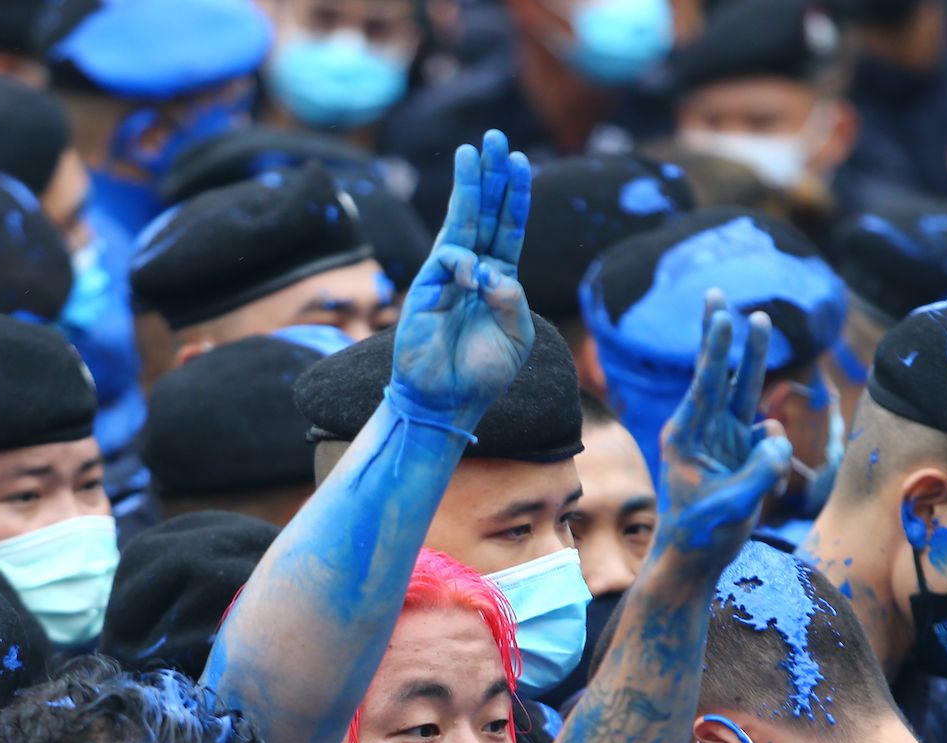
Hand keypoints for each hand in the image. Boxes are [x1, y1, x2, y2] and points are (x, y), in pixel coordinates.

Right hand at [390, 129, 534, 429]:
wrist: (449, 402)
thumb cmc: (483, 372)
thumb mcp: (516, 334)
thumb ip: (512, 298)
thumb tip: (490, 269)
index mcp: (498, 279)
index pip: (508, 228)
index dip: (514, 195)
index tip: (520, 160)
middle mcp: (472, 270)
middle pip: (482, 213)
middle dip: (488, 175)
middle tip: (494, 137)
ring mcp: (446, 277)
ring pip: (459, 223)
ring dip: (468, 187)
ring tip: (473, 152)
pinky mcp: (425, 290)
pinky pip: (445, 261)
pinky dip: (462, 264)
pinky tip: (471, 277)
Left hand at [658, 293, 793, 552]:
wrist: (695, 559)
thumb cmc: (701, 534)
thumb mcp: (731, 507)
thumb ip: (759, 473)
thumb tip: (778, 439)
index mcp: (686, 437)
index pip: (705, 385)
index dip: (715, 350)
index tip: (720, 316)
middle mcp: (702, 430)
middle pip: (719, 373)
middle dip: (720, 333)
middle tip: (715, 295)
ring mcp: (723, 438)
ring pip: (744, 390)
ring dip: (755, 356)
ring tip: (759, 318)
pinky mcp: (742, 451)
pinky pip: (770, 439)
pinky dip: (774, 455)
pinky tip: (758, 485)